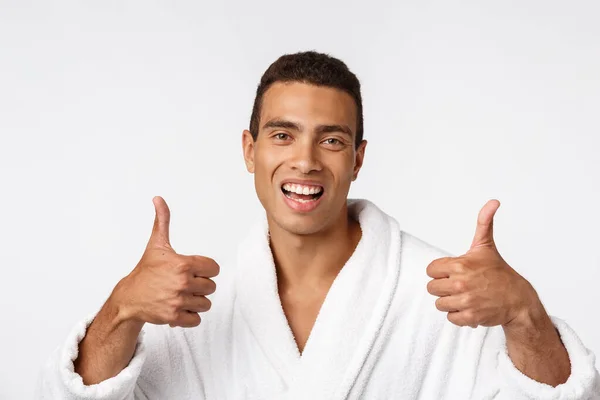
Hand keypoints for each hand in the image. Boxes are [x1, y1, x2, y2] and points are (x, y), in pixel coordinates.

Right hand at [111, 196, 219, 327]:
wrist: (129, 298)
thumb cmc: (146, 270)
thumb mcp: (156, 244)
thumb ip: (163, 221)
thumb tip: (158, 199)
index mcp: (183, 264)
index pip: (214, 269)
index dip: (205, 270)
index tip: (192, 270)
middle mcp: (182, 283)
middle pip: (211, 287)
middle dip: (200, 286)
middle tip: (183, 284)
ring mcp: (178, 301)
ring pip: (206, 304)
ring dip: (196, 302)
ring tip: (181, 296)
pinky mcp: (175, 317)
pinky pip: (197, 319)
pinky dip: (190, 316)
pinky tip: (178, 307)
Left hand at [426, 200, 538, 328]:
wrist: (518, 300)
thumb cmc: (499, 273)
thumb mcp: (486, 246)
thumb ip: (483, 223)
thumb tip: (493, 202)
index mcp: (459, 264)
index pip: (430, 270)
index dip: (441, 272)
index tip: (454, 273)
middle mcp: (460, 283)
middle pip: (432, 288)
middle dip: (444, 288)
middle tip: (461, 286)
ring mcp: (466, 301)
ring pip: (440, 304)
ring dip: (451, 303)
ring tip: (466, 297)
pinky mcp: (470, 316)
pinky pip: (450, 318)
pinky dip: (459, 316)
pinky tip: (471, 308)